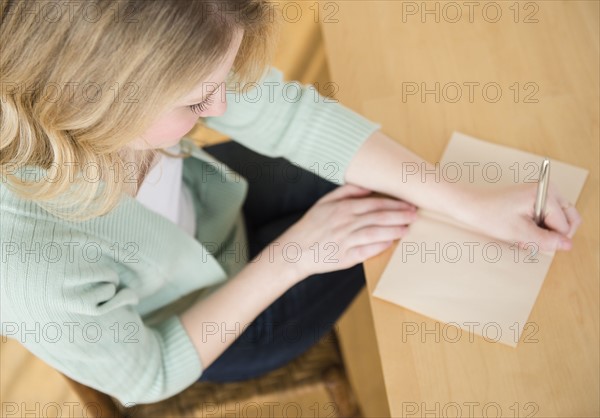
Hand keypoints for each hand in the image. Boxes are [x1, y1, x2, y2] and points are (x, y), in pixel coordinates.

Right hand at [274, 184, 417, 278]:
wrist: (295, 251)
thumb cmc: (312, 225)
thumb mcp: (325, 202)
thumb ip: (346, 192)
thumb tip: (367, 186)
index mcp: (343, 208)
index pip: (374, 203)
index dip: (394, 203)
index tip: (408, 203)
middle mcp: (346, 223)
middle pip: (379, 217)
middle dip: (400, 215)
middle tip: (415, 215)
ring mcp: (346, 240)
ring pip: (376, 233)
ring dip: (394, 230)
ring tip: (407, 229)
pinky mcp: (346, 257)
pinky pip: (367, 251)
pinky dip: (380, 246)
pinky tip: (391, 243)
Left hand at [456, 181, 581, 251]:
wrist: (470, 205)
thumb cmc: (490, 215)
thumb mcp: (519, 232)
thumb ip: (546, 240)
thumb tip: (567, 245)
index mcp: (546, 193)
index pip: (565, 226)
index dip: (549, 238)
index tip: (528, 237)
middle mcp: (549, 189)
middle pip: (569, 220)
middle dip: (552, 234)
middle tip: (529, 237)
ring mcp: (543, 192)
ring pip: (559, 221)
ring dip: (545, 231)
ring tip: (523, 231)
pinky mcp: (536, 198)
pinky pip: (549, 217)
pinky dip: (539, 226)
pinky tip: (521, 227)